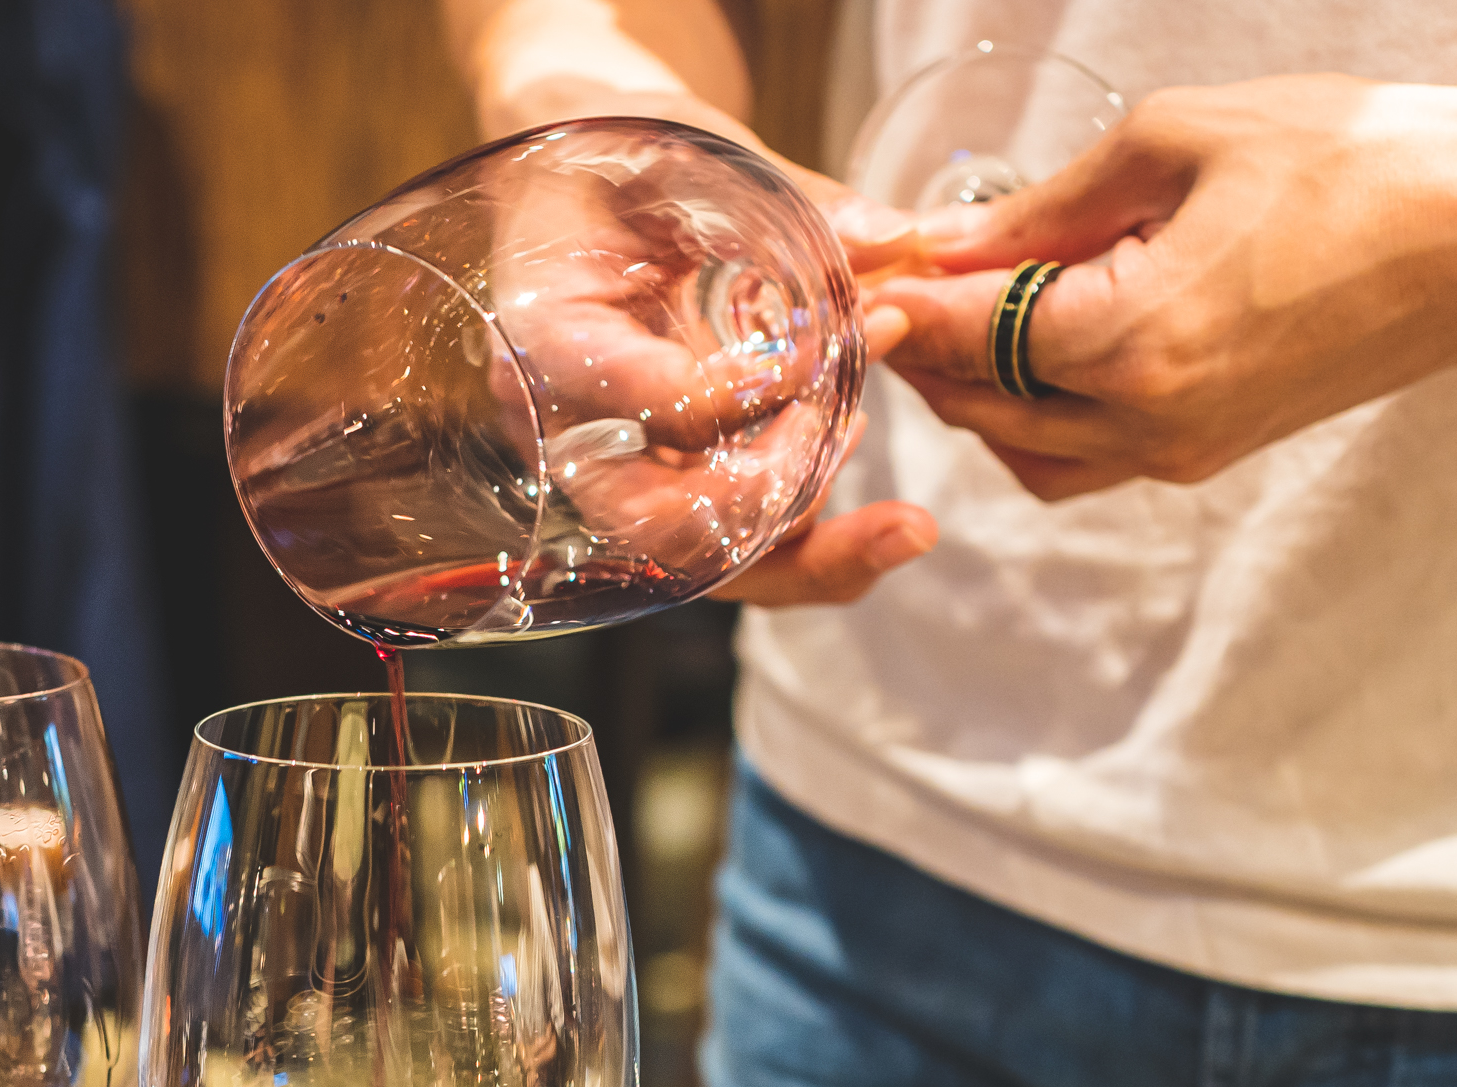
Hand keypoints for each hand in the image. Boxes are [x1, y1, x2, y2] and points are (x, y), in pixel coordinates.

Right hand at [474, 94, 940, 602]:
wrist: (575, 186)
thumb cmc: (617, 159)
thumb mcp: (691, 151)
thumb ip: (788, 197)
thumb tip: (892, 239)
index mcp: (549, 342)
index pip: (648, 406)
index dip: (741, 396)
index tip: (823, 351)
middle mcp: (566, 433)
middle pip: (662, 531)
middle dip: (782, 510)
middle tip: (867, 445)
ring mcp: (609, 472)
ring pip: (705, 565)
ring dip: (813, 553)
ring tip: (907, 521)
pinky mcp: (657, 487)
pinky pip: (730, 548)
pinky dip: (809, 541)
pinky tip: (876, 502)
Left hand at [869, 74, 1456, 498]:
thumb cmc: (1359, 161)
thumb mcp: (1179, 142)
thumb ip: (1044, 205)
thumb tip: (941, 241)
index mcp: (1130, 341)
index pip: (963, 337)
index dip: (900, 300)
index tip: (860, 265)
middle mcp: (1145, 423)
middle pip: (975, 408)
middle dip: (928, 350)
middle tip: (901, 282)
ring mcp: (1179, 452)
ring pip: (1020, 451)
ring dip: (978, 391)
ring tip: (970, 307)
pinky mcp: (1210, 454)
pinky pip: (1082, 459)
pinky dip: (1037, 415)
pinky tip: (1040, 341)